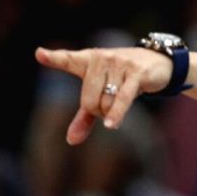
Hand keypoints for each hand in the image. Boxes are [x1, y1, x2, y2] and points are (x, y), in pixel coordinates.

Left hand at [34, 47, 171, 144]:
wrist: (156, 63)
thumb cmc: (123, 78)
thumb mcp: (102, 94)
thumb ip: (85, 116)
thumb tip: (72, 141)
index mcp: (88, 60)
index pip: (68, 59)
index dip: (53, 58)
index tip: (40, 54)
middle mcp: (101, 58)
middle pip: (89, 100)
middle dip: (98, 111)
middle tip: (109, 104)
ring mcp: (118, 64)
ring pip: (106, 103)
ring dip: (112, 113)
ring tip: (121, 101)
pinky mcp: (135, 72)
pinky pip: (122, 99)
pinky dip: (116, 115)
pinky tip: (112, 126)